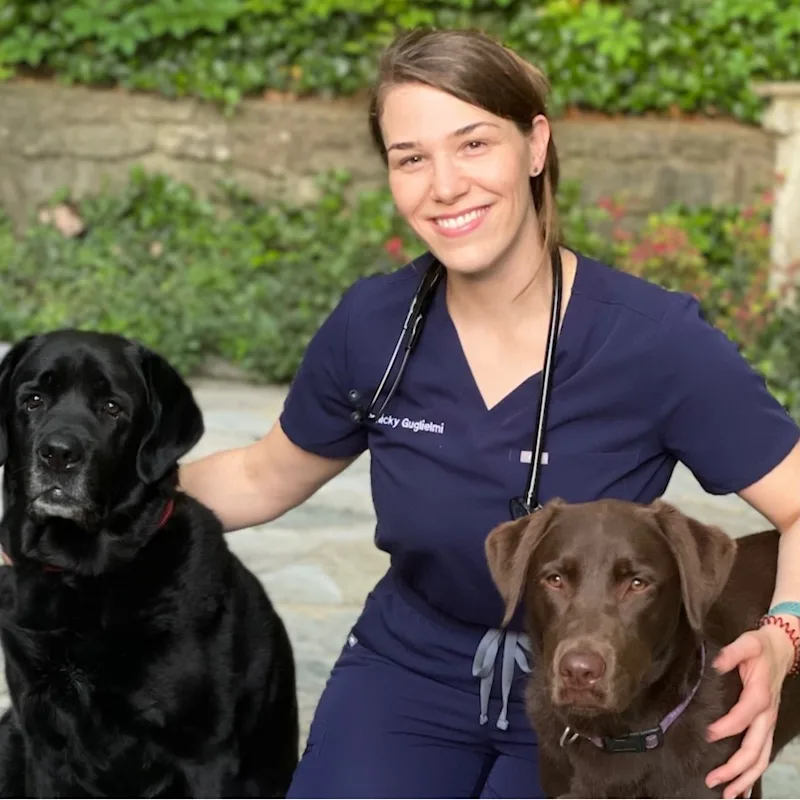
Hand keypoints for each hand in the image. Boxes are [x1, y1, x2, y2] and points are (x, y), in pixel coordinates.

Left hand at [704, 620, 796, 798]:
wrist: (782, 649)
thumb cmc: (760, 647)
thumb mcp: (746, 643)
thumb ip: (731, 653)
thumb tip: (716, 664)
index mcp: (760, 696)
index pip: (744, 718)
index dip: (727, 728)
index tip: (708, 734)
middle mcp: (767, 715)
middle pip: (755, 749)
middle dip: (735, 768)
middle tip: (712, 780)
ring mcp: (769, 724)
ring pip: (761, 759)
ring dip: (745, 778)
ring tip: (727, 794)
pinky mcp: (767, 727)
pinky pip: (763, 755)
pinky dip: (753, 774)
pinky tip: (742, 788)